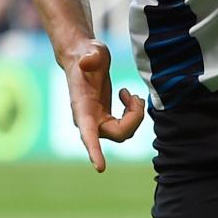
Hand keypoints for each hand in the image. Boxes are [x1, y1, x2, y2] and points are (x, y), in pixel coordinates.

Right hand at [59, 37, 144, 171]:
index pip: (88, 133)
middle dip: (134, 118)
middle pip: (119, 134)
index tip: (100, 167)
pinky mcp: (106, 120)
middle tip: (133, 95)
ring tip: (130, 94)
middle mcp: (88, 120)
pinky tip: (129, 97)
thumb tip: (86, 62)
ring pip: (125, 133)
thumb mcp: (91, 50)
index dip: (94, 150)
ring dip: (135, 115)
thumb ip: (90, 55)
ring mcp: (98, 122)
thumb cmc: (87, 54)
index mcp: (81, 108)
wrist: (82, 57)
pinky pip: (126, 127)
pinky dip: (134, 113)